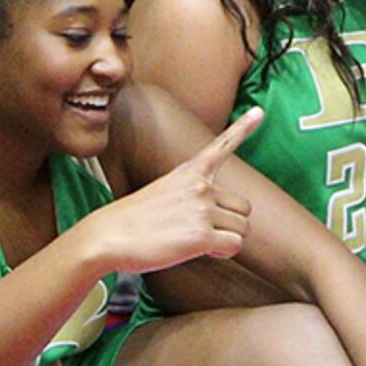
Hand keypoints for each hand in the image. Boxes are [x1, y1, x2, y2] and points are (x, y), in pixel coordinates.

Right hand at [77, 106, 263, 273]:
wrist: (107, 236)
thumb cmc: (132, 221)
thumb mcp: (162, 193)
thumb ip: (191, 195)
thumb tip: (213, 214)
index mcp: (189, 172)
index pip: (221, 146)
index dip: (242, 128)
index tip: (259, 112)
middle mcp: (199, 186)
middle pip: (244, 208)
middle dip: (231, 224)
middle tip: (205, 232)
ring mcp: (202, 209)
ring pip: (243, 229)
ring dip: (227, 240)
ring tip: (199, 242)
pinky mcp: (201, 235)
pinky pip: (234, 246)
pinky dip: (222, 253)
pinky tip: (202, 251)